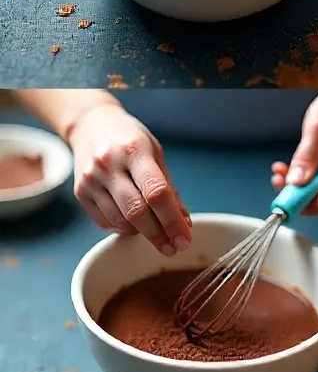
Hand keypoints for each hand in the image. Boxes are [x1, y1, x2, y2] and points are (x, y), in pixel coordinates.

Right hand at [69, 105, 190, 255]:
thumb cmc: (129, 138)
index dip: (172, 220)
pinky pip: (104, 222)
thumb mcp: (154, 152)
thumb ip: (168, 186)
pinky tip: (134, 223)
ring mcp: (91, 180)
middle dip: (158, 234)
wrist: (91, 124)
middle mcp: (109, 165)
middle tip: (174, 247)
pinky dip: (123, 228)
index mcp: (134, 150)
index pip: (156, 192)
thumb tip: (183, 221)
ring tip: (156, 231)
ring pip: (120, 221)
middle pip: (137, 212)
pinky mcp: (79, 193)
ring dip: (142, 233)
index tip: (185, 239)